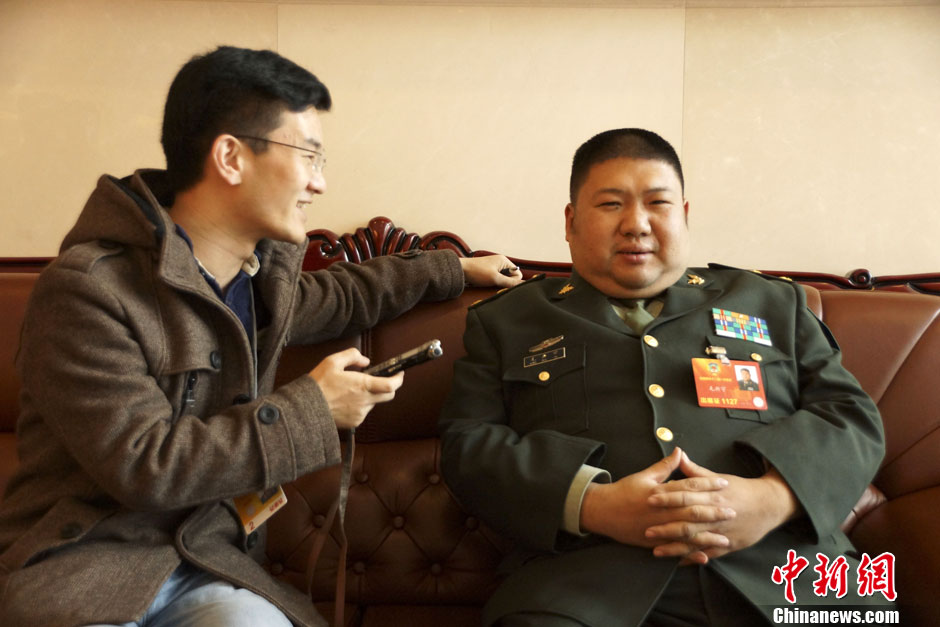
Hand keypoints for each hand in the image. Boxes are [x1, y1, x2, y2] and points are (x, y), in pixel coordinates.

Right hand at [308, 348, 403, 429]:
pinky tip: (345, 401)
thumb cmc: (318, 384)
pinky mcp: (354, 423)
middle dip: (388, 387)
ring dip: (369, 396)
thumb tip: (366, 361)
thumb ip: (352, 356)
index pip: (390, 385)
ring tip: (350, 391)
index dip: (399, 379)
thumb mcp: (332, 361)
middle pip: (388, 396)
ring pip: (373, 403)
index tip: (399, 374)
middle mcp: (365, 401)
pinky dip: (359, 406)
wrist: (305, 409)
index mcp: (362, 386)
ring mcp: (360, 414)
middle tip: (379, 380)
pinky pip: (363, 412)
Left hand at [458, 255, 522, 287]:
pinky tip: (486, 284)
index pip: (518, 273)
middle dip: (505, 283)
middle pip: (511, 277)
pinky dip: (492, 284)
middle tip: (495, 283)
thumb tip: (524, 285)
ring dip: (498, 284)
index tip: (502, 283)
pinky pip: (496, 280)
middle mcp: (500, 263)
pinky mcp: (488, 273)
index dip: (513, 281)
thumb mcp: (495, 278)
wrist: (460, 270)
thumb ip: (510, 282)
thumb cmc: (476, 271)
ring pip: (503, 280)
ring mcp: (494, 268)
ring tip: (489, 283)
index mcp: (504, 261)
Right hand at [580, 448, 734, 563]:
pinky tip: (704, 556)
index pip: (688, 487)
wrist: (602, 511)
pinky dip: (690, 553)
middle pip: (692, 511)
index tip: (724, 484)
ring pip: (686, 533)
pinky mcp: (653, 542)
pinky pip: (675, 549)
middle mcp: (661, 511)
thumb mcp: (644, 475)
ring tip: (725, 538)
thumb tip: (680, 452)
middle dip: (713, 511)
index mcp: (660, 493)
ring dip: (707, 536)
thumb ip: (665, 466)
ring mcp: (657, 528)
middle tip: (733, 511)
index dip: (707, 485)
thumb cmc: (624, 491)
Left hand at [645, 450, 800, 561]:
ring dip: (676, 547)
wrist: (769, 505)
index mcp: (712, 495)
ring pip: (696, 541)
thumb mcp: (720, 477)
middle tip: (647, 530)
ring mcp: (722, 531)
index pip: (686, 495)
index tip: (649, 498)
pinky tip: (678, 562)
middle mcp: (716, 514)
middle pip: (689, 520)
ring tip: (656, 551)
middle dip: (667, 526)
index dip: (667, 497)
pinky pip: (708, 553)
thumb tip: (680, 455)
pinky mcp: (728, 545)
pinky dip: (693, 558)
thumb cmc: (741, 489)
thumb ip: (697, 472)